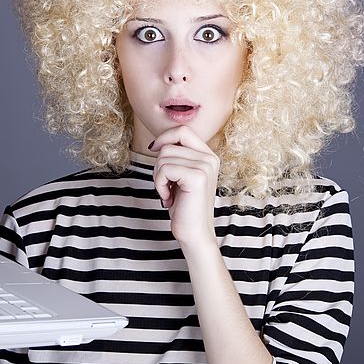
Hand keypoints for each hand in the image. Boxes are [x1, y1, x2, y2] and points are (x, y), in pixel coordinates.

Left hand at [149, 125, 219, 248]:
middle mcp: (210, 158)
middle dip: (158, 164)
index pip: (182, 130)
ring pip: (164, 157)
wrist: (194, 233)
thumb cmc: (184, 207)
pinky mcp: (197, 177)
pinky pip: (165, 169)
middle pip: (169, 144)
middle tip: (164, 184)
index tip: (153, 151)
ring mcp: (205, 166)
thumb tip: (157, 142)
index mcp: (208, 156)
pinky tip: (168, 199)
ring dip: (158, 177)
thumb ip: (176, 157)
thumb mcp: (180, 176)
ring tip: (168, 194)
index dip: (164, 137)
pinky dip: (159, 185)